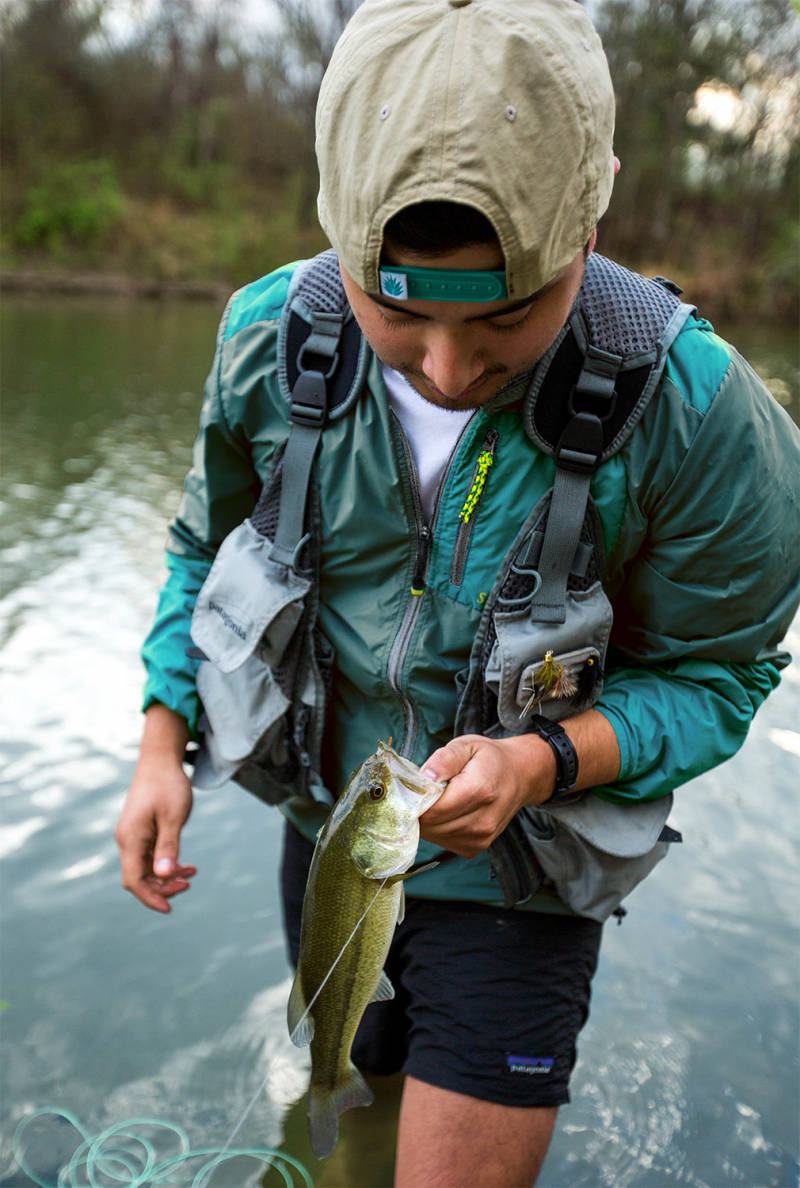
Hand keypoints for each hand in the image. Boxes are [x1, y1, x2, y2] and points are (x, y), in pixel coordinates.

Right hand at [114, 705, 195, 912]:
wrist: (160, 758)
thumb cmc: (168, 785)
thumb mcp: (174, 817)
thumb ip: (168, 847)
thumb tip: (164, 875)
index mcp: (130, 838)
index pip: (134, 880)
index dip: (150, 897)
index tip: (170, 908)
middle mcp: (127, 839)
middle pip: (139, 877)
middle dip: (163, 887)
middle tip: (189, 883)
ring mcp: (133, 835)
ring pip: (146, 868)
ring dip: (167, 875)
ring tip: (192, 874)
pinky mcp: (141, 831)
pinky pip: (151, 856)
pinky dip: (167, 863)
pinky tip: (188, 865)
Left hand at [417, 733, 555, 858]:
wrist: (520, 776)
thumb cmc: (490, 759)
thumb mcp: (466, 746)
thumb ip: (444, 759)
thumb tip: (425, 777)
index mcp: (479, 791)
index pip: (432, 810)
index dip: (415, 800)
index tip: (413, 787)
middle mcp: (481, 822)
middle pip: (430, 826)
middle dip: (419, 809)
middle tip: (424, 791)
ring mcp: (480, 838)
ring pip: (433, 836)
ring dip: (429, 820)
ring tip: (440, 800)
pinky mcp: (475, 848)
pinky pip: (443, 842)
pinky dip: (438, 828)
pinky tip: (449, 812)